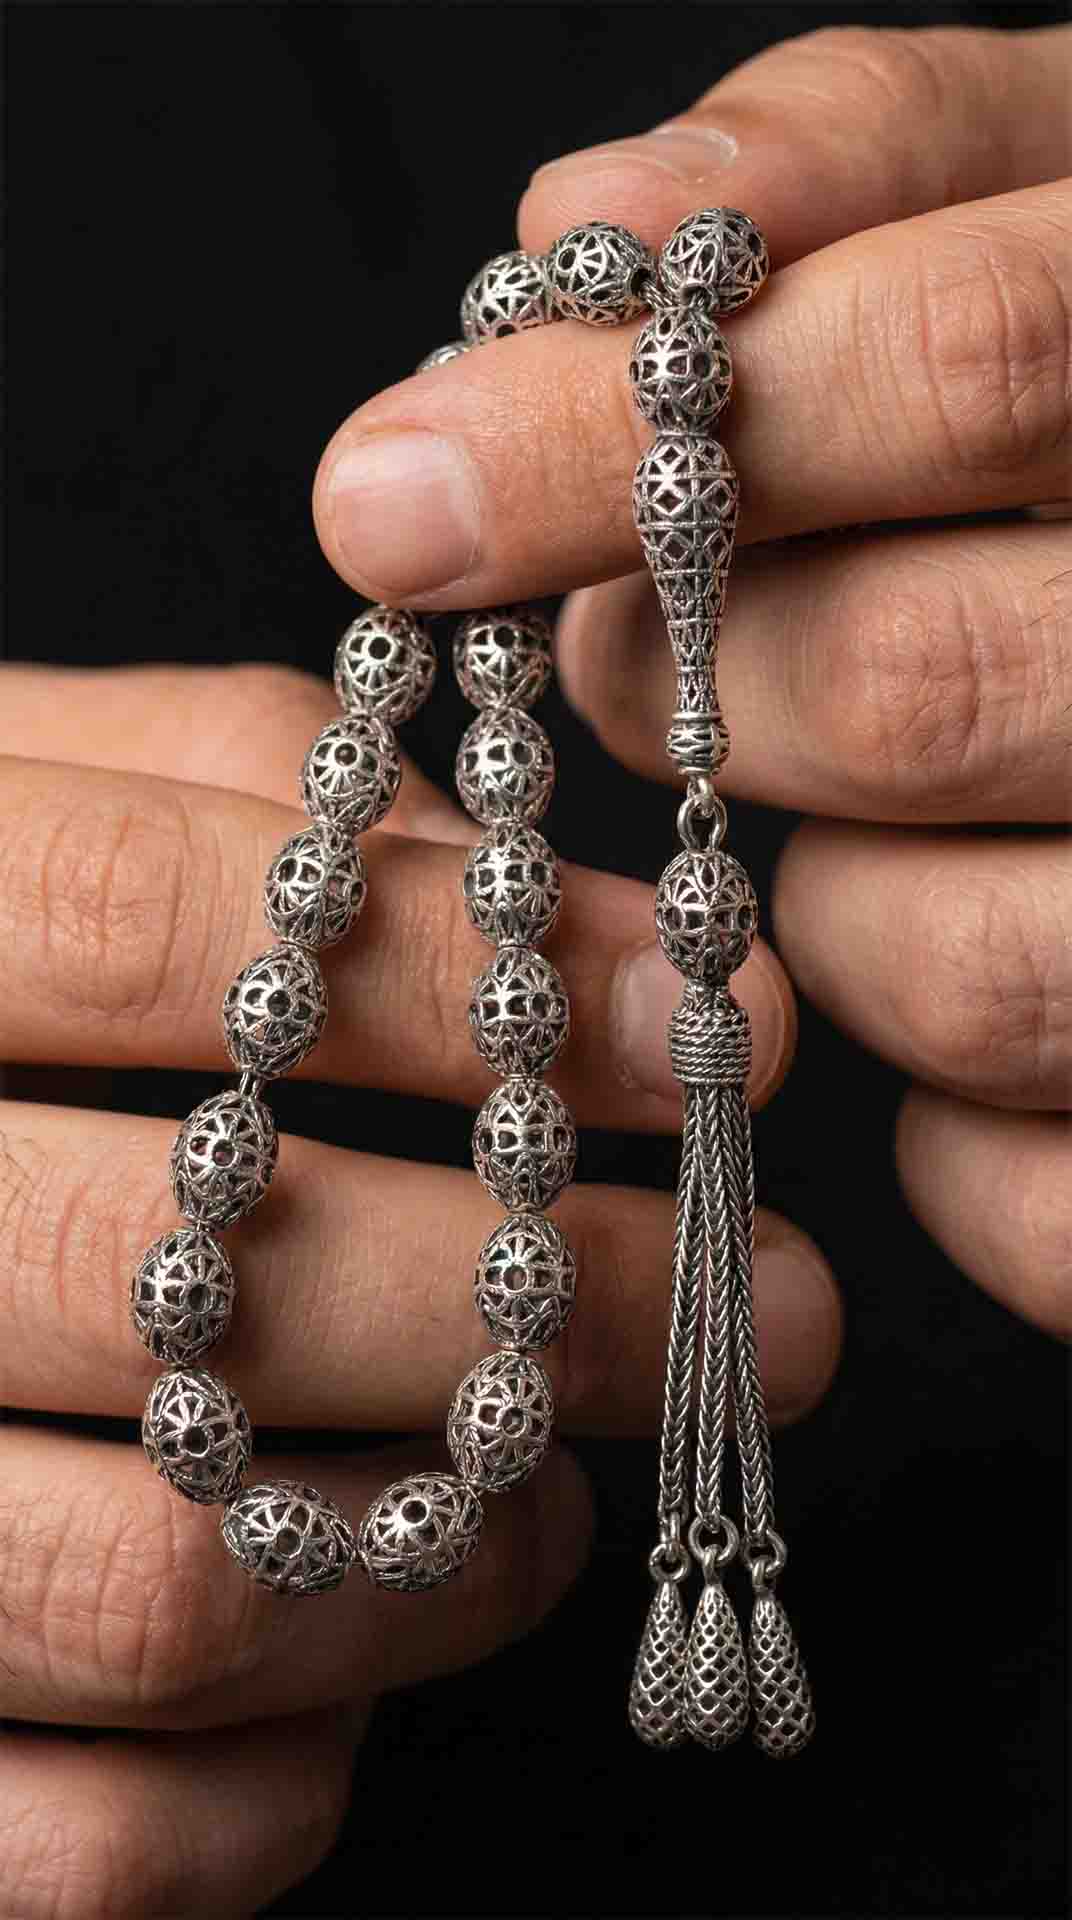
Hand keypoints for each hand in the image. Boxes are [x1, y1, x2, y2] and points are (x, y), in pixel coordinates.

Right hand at [0, 664, 833, 1914]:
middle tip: (763, 1298)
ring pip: (160, 1601)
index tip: (689, 1012)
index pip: (137, 924)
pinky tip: (364, 1648)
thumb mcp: (18, 798)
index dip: (448, 971)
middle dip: (539, 1303)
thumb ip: (232, 781)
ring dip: (444, 1558)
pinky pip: (86, 1842)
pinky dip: (283, 1780)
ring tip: (563, 1488)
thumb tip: (540, 885)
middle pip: (182, 1291)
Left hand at [314, 21, 1071, 1342]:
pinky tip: (972, 961)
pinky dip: (936, 1113)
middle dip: (691, 679)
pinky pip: (1017, 1193)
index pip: (975, 369)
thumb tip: (584, 223)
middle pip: (911, 690)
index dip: (636, 431)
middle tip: (639, 643)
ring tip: (853, 808)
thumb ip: (870, 159)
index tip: (393, 489)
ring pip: (946, 971)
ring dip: (814, 895)